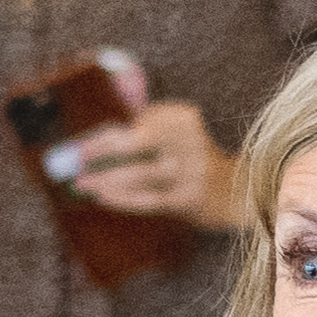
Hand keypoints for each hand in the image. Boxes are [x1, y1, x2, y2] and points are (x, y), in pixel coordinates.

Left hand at [60, 99, 223, 227]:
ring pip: (138, 174)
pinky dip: (123, 198)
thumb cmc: (195, 163)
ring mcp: (190, 170)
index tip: (80, 144)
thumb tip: (97, 136)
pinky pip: (148, 198)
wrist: (241, 193)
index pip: (136, 121)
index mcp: (182, 117)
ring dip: (105, 180)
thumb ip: (146, 125)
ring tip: (82, 184)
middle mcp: (188, 140)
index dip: (104, 134)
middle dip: (100, 151)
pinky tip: (104, 198)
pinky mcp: (190, 197)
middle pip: (134, 142)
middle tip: (75, 159)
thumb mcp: (178, 135)